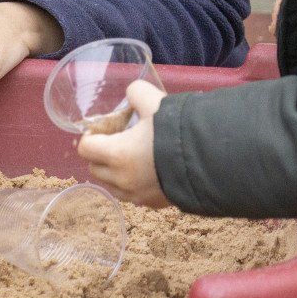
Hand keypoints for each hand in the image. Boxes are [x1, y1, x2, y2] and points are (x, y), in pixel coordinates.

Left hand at [76, 80, 170, 207]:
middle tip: (116, 140)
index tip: (101, 129)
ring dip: (114, 173)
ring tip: (131, 157)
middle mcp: (122, 179)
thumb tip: (132, 94)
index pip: (85, 149)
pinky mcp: (154, 204)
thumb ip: (137, 93)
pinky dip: (133, 185)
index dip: (90, 136)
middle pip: (94, 170)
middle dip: (99, 155)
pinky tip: (148, 170)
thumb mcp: (154, 101)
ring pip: (112, 186)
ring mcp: (138, 195)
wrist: (210, 161)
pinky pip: (133, 196)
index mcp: (116, 155)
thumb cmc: (176, 130)